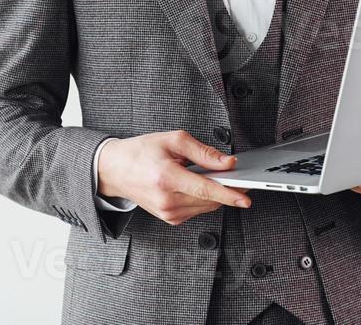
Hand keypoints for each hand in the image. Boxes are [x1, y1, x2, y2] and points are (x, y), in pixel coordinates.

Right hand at [96, 130, 251, 225]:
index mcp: (166, 178)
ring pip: (206, 206)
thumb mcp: (173, 140)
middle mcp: (167, 200)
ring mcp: (167, 212)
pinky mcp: (169, 218)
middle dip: (226, 189)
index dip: (228, 194)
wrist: (115, 170)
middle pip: (209, 199)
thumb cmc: (141, 152)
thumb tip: (227, 163)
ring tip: (205, 175)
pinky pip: (196, 210)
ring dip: (214, 193)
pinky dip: (203, 198)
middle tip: (234, 175)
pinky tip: (195, 184)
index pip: (205, 189)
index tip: (245, 197)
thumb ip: (203, 152)